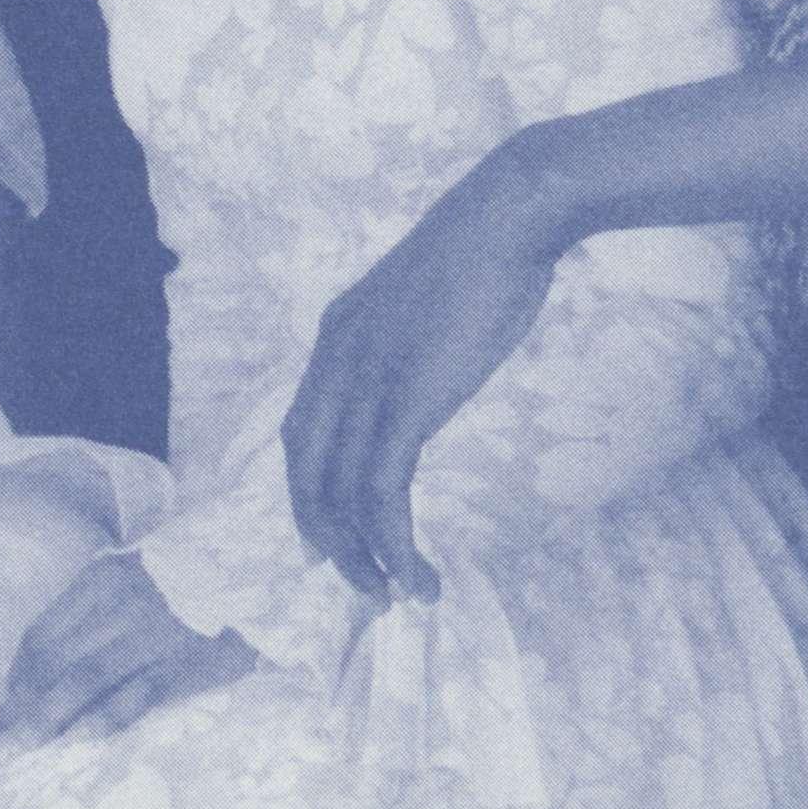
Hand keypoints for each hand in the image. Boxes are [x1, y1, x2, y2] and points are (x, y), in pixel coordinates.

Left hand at [0, 553, 252, 757]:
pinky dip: (101, 718)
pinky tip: (76, 738)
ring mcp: (148, 637)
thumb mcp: (128, 571)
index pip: (42, 634)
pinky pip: (133, 696)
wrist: (247, 569)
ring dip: (45, 719)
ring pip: (84, 681)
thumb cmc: (181, 573)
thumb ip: (90, 606)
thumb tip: (45, 657)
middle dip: (18, 707)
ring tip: (17, 748)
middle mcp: (116, 606)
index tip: (3, 707)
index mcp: (99, 579)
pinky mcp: (180, 666)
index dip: (17, 677)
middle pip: (54, 662)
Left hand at [280, 141, 564, 605]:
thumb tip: (418, 380)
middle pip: (306, 471)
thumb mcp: (420, 306)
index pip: (300, 432)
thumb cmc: (481, 255)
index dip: (308, 494)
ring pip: (341, 495)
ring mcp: (367, 379)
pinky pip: (382, 493)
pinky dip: (394, 544)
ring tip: (401, 593)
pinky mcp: (405, 399)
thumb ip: (404, 346)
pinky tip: (420, 573)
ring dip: (366, 558)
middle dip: (328, 539)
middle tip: (363, 584)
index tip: (329, 541)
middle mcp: (336, 359)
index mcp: (337, 335)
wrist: (507, 216)